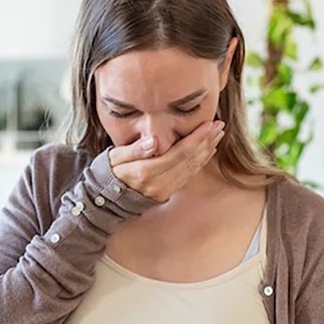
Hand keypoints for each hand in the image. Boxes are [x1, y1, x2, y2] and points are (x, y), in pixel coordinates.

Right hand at [106, 120, 224, 202]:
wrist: (104, 199)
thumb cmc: (108, 172)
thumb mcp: (115, 157)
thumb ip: (134, 149)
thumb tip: (154, 141)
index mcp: (147, 171)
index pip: (179, 152)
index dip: (197, 138)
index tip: (209, 124)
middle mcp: (159, 183)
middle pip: (190, 160)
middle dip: (207, 142)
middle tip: (219, 125)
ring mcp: (164, 190)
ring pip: (192, 169)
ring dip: (207, 151)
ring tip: (217, 135)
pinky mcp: (166, 194)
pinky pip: (188, 176)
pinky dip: (199, 162)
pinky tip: (206, 151)